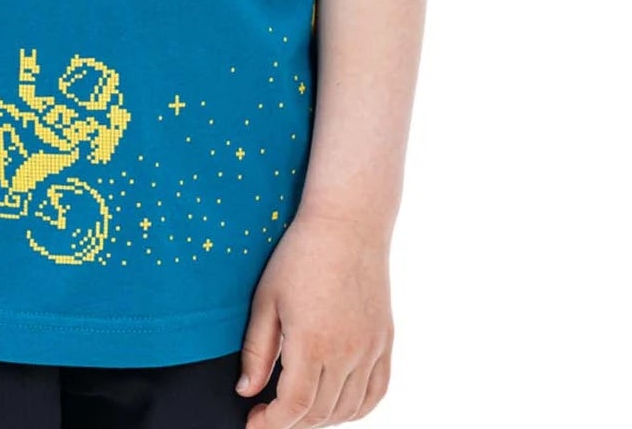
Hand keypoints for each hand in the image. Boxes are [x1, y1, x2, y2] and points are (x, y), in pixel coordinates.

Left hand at [236, 210, 394, 425]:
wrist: (348, 223)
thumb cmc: (300, 255)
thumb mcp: (266, 299)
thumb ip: (256, 351)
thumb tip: (246, 391)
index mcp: (313, 343)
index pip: (294, 408)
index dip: (271, 423)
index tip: (253, 422)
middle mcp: (347, 353)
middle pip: (319, 413)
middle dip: (290, 423)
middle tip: (269, 413)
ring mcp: (371, 349)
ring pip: (348, 409)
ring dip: (322, 419)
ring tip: (298, 408)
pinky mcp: (385, 341)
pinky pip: (376, 392)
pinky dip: (357, 409)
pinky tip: (337, 405)